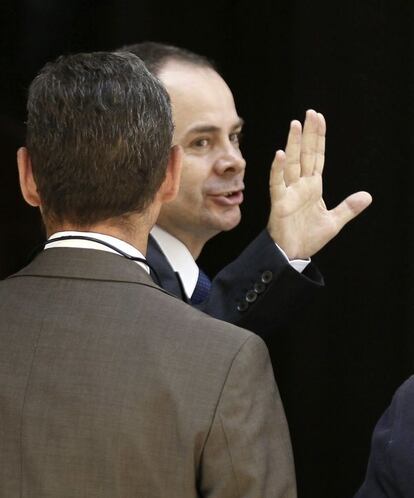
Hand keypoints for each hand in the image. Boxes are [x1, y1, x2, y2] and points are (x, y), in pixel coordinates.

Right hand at [267, 109, 371, 259]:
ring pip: (292, 164)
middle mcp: (301, 186)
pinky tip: (280, 154)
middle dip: (308, 134)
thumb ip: (348, 208)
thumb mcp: (333, 222)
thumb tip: (367, 196)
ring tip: (296, 125)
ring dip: (294, 144)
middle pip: (305, 155)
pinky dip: (277, 170)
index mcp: (313, 187)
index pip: (317, 157)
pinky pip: (277, 184)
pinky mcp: (280, 203)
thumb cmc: (308, 238)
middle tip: (310, 113)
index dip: (319, 138)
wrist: (292, 254)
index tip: (319, 118)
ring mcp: (289, 193)